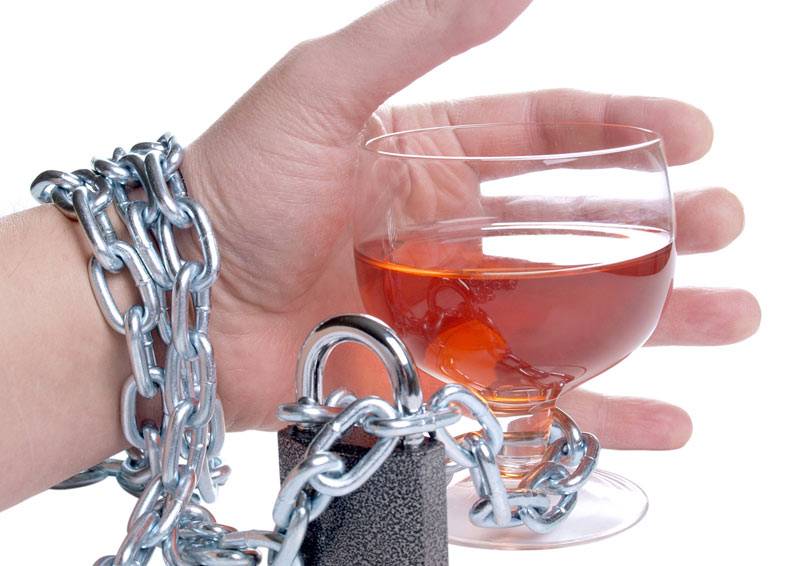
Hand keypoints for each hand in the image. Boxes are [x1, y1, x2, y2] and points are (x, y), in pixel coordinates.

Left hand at [180, 0, 759, 445]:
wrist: (182, 300)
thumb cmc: (235, 188)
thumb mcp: (323, 86)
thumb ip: (416, 32)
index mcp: (435, 158)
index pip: (549, 136)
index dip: (622, 131)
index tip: (691, 135)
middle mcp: (453, 236)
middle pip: (580, 230)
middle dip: (661, 229)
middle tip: (727, 225)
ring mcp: (451, 313)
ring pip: (575, 319)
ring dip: (659, 323)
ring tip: (732, 319)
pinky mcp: (437, 381)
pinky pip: (532, 401)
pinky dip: (598, 414)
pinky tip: (663, 418)